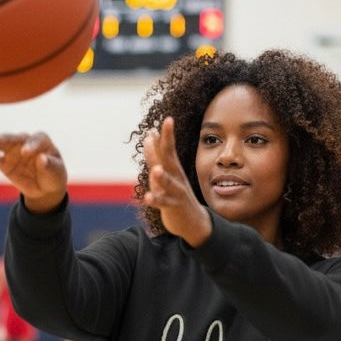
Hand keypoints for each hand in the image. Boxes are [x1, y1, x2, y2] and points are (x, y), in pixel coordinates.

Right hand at [0, 129, 67, 212]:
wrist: (46, 187)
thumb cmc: (54, 174)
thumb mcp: (56, 171)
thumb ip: (49, 165)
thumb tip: (41, 159)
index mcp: (40, 140)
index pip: (34, 139)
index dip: (30, 145)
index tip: (26, 152)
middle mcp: (24, 142)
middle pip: (12, 138)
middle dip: (0, 138)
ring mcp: (12, 151)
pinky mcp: (4, 162)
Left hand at [142, 117, 211, 246]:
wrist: (193, 222)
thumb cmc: (175, 195)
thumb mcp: (166, 173)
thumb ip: (156, 156)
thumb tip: (150, 134)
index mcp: (174, 168)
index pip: (170, 149)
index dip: (168, 135)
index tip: (167, 118)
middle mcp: (176, 178)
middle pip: (169, 160)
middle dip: (165, 146)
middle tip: (158, 132)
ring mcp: (176, 193)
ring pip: (168, 183)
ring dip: (162, 177)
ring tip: (156, 170)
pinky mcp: (173, 207)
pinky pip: (164, 203)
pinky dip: (156, 200)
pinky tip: (147, 197)